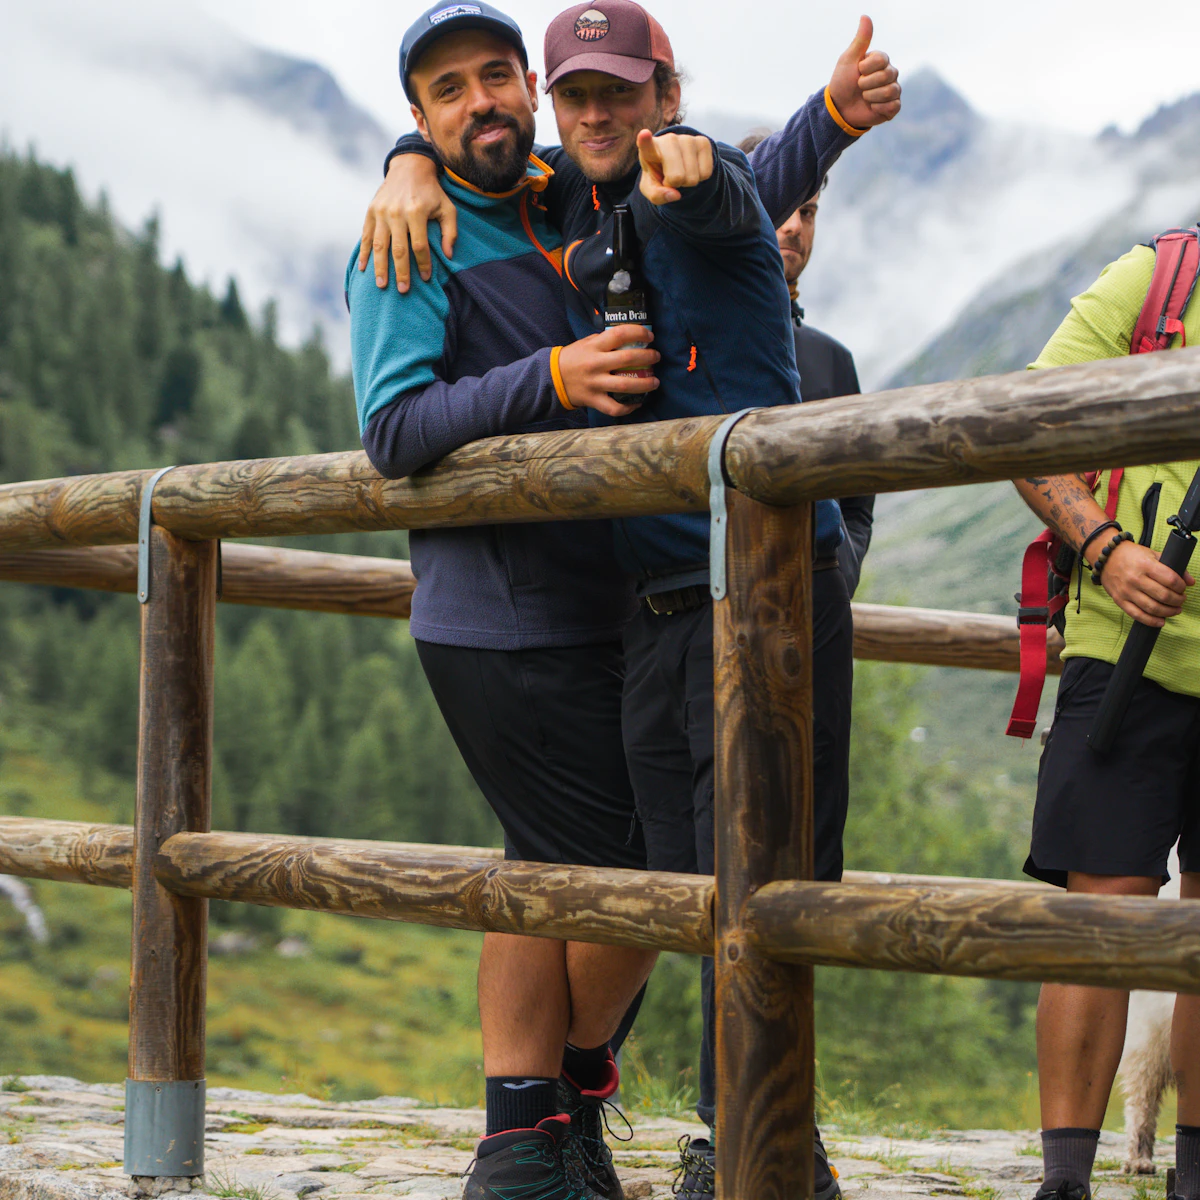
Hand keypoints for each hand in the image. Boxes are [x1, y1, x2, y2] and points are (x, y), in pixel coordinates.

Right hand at [358, 154, 458, 291]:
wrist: (409, 166)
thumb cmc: (432, 192)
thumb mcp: (447, 208)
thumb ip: (450, 232)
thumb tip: (448, 256)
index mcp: (416, 212)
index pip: (419, 246)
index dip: (423, 264)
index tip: (426, 279)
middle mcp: (396, 212)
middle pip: (398, 249)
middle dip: (401, 272)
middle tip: (403, 291)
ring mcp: (381, 212)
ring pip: (380, 245)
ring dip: (380, 267)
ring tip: (382, 285)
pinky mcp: (371, 211)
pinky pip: (367, 235)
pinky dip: (365, 252)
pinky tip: (364, 268)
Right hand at [557, 325, 659, 414]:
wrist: (552, 378)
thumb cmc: (573, 358)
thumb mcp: (586, 343)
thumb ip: (605, 340)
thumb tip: (629, 337)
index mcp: (594, 346)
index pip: (620, 334)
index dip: (639, 333)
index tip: (649, 337)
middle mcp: (596, 364)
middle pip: (628, 359)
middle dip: (648, 357)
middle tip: (656, 357)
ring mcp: (595, 384)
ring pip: (626, 385)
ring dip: (645, 384)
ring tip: (655, 382)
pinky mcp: (594, 400)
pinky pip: (615, 407)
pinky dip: (629, 407)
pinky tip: (637, 403)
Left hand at [637, 129, 713, 205]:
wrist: (675, 164)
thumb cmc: (659, 175)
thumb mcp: (651, 189)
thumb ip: (656, 195)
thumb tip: (675, 195)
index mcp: (649, 150)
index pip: (646, 145)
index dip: (645, 141)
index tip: (644, 134)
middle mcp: (669, 139)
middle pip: (677, 176)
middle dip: (676, 185)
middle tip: (671, 177)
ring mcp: (687, 139)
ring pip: (693, 177)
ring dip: (688, 182)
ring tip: (681, 172)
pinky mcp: (703, 142)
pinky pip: (706, 173)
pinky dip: (700, 178)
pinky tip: (692, 168)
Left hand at [827, 16, 900, 130]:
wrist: (839, 108)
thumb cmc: (843, 81)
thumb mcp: (849, 59)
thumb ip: (861, 40)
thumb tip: (865, 16)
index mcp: (881, 61)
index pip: (882, 59)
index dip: (865, 68)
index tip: (857, 71)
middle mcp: (890, 74)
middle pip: (887, 75)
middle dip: (866, 83)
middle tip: (859, 86)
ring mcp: (893, 91)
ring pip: (890, 91)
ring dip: (870, 96)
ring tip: (864, 97)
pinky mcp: (892, 108)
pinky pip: (892, 106)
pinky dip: (878, 108)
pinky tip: (871, 107)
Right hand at [1100, 540, 1195, 627]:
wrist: (1106, 557)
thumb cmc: (1132, 555)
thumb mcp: (1153, 555)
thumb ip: (1173, 567)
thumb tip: (1191, 582)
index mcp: (1145, 565)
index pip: (1170, 580)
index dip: (1181, 586)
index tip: (1183, 588)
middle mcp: (1135, 578)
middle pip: (1163, 596)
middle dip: (1178, 601)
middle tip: (1181, 600)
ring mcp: (1126, 591)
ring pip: (1152, 608)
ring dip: (1168, 612)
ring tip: (1175, 610)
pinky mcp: (1119, 600)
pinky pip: (1137, 614)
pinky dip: (1151, 621)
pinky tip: (1161, 621)